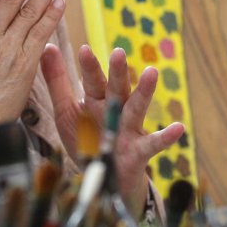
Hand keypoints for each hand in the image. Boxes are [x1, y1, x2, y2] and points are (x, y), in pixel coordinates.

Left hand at [41, 43, 184, 214]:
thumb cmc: (86, 140)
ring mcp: (129, 130)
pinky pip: (153, 143)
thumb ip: (57, 81)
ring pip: (137, 108)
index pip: (93, 81)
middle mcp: (115, 111)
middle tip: (118, 52)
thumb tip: (48, 47)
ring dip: (144, 92)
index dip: (89, 67)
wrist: (103, 179)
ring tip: (152, 73)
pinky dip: (166, 136)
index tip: (84, 49)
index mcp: (96, 102)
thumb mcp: (66, 111)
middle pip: (117, 89)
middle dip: (118, 72)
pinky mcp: (139, 151)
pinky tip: (179, 128)